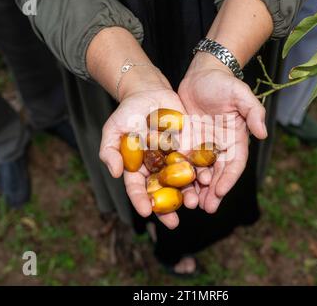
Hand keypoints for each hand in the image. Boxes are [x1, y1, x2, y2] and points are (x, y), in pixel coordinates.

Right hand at [99, 74, 198, 228]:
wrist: (149, 93)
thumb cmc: (127, 112)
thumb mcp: (113, 129)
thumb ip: (110, 150)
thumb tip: (116, 173)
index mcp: (137, 168)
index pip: (138, 188)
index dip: (140, 201)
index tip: (145, 211)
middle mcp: (157, 168)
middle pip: (162, 192)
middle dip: (168, 208)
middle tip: (173, 222)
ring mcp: (174, 159)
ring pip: (181, 182)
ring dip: (187, 194)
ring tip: (192, 203)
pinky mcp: (189, 148)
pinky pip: (196, 163)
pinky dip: (201, 173)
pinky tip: (206, 181)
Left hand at [178, 52, 267, 213]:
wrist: (202, 74)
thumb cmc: (223, 83)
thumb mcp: (240, 94)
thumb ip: (253, 112)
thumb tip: (263, 134)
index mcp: (236, 140)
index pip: (235, 164)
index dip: (229, 179)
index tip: (219, 191)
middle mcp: (220, 147)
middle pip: (218, 174)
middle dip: (213, 192)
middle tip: (206, 208)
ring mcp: (203, 147)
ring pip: (201, 173)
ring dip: (197, 190)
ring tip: (191, 205)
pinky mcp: (187, 143)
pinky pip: (184, 162)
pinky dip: (181, 176)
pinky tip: (175, 188)